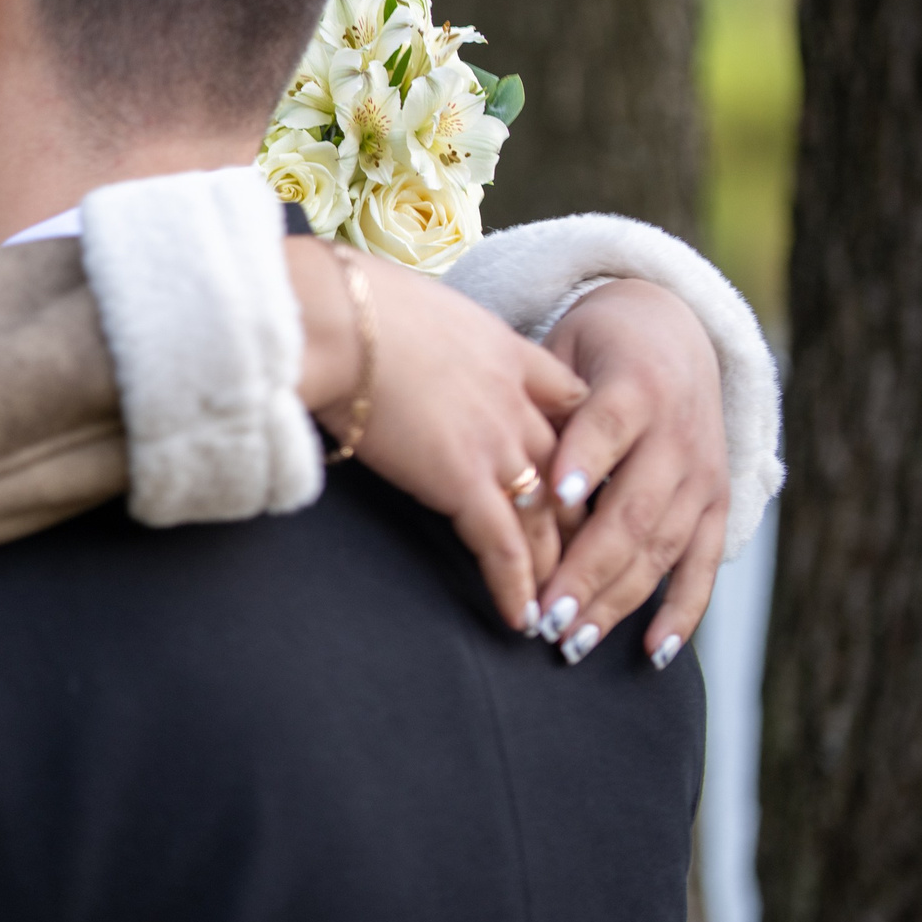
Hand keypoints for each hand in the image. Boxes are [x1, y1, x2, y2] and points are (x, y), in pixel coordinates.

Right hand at [289, 239, 587, 629]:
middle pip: (568, 471)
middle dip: (578, 522)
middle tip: (585, 560)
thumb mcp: (415, 301)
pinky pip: (504, 548)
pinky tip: (521, 619)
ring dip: (555, 568)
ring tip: (561, 607)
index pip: (568, 401)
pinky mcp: (462, 482)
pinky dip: (516, 588)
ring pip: (546, 518)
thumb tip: (397, 337)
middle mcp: (516, 402)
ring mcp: (496, 444)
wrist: (335, 319)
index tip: (581, 473)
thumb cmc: (351, 304)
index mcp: (507, 353)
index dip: (578, 441)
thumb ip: (429, 332)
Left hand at [531, 279, 728, 667]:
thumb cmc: (594, 346)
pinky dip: (682, 611)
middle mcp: (678, 436)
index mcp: (634, 387)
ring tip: (573, 640)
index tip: (553, 498)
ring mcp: (701, 476)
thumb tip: (491, 446)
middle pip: (632, 509)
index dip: (583, 463)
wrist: (674, 329)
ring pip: (661, 546)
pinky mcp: (716, 504)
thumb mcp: (563, 347)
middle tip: (546, 614)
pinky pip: (702, 565)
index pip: (607, 428)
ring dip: (618, 599)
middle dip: (588, 568)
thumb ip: (537, 396)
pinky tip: (652, 652)